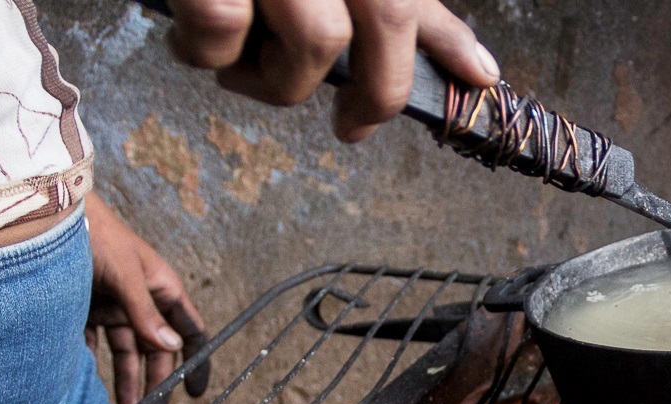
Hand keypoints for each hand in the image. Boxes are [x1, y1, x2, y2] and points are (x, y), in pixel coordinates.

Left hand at [85, 193, 206, 403]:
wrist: (49, 215)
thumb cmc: (95, 233)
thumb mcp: (125, 274)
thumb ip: (145, 313)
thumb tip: (172, 348)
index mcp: (162, 289)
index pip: (189, 331)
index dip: (195, 361)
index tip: (194, 392)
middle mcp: (141, 301)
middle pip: (156, 348)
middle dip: (156, 380)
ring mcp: (113, 305)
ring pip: (126, 350)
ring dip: (127, 378)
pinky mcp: (84, 308)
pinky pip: (93, 343)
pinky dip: (94, 361)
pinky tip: (91, 381)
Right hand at [164, 0, 500, 141]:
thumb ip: (405, 4)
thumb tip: (479, 69)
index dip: (452, 45)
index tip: (476, 83)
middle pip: (386, 19)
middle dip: (376, 93)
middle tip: (351, 124)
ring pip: (312, 40)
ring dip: (276, 76)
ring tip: (241, 65)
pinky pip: (221, 28)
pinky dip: (205, 50)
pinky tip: (191, 37)